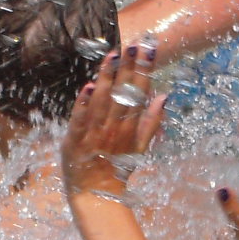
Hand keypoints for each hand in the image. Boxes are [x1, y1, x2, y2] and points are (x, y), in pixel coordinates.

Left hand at [62, 39, 166, 199]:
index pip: (139, 93)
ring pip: (101, 101)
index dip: (144, 70)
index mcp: (130, 127)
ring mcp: (94, 133)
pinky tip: (88, 86)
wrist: (96, 195)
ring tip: (112, 56)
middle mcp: (114, 127)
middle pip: (122, 93)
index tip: (149, 49)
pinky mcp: (75, 139)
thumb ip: (152, 121)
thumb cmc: (118, 169)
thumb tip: (164, 96)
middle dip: (128, 67)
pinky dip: (83, 104)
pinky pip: (79, 119)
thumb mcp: (140, 147)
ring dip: (106, 77)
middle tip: (134, 44)